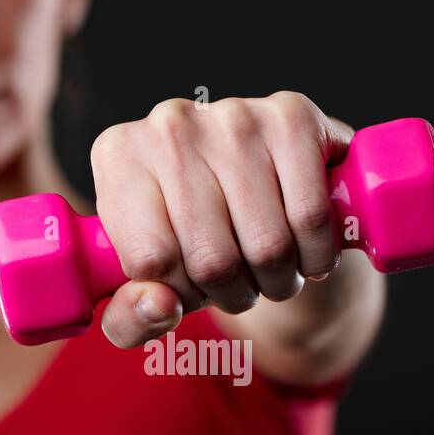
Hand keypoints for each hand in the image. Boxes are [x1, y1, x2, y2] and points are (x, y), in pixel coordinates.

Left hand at [89, 91, 353, 348]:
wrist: (267, 181)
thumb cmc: (191, 239)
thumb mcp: (143, 286)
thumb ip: (129, 318)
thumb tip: (159, 307)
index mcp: (117, 158)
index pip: (151, 262)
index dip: (181, 293)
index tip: (189, 283)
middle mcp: (167, 125)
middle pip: (213, 259)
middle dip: (233, 292)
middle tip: (237, 282)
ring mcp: (232, 115)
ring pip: (267, 244)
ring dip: (277, 280)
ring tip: (268, 267)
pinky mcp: (292, 116)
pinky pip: (310, 217)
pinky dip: (316, 255)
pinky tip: (304, 249)